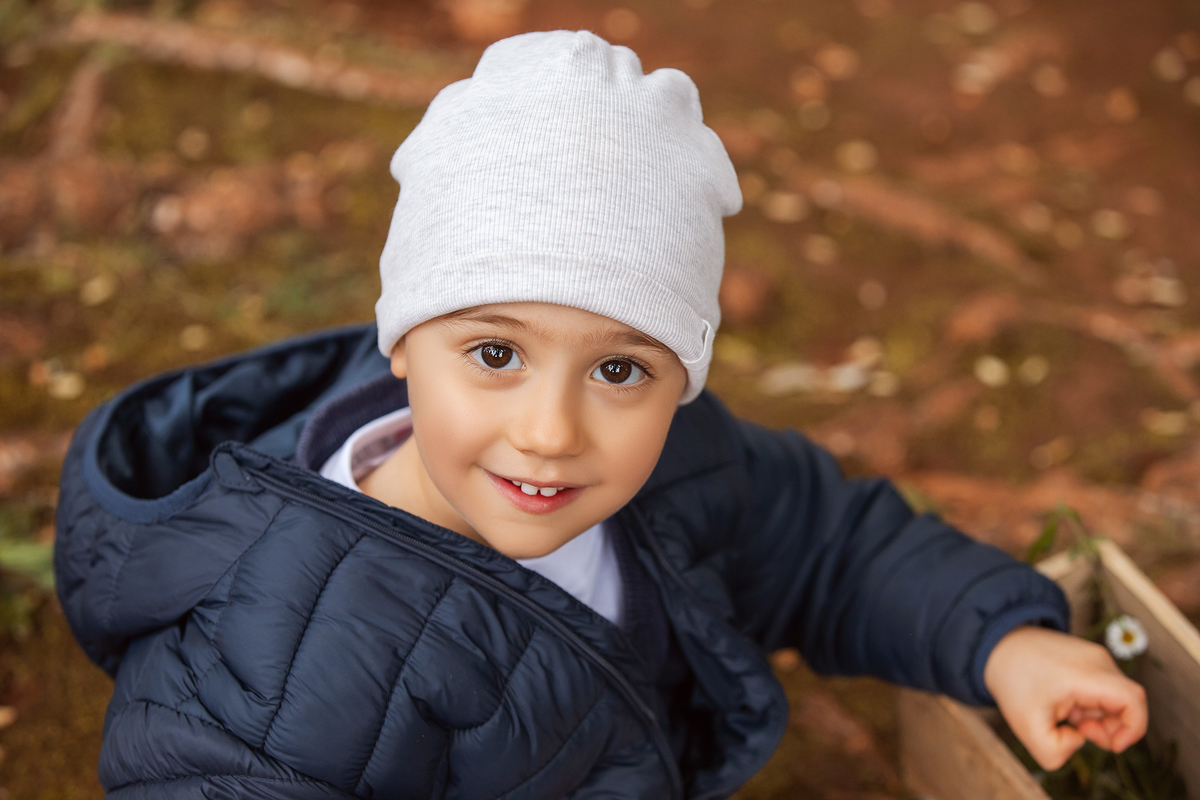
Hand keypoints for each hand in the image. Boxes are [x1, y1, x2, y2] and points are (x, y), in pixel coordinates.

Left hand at [983, 625, 1147, 769]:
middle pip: (1126, 704)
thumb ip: (1055, 752)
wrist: (997, 645)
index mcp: (1086, 674)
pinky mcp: (1089, 659)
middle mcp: (1098, 660)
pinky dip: (1089, 705)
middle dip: (1109, 729)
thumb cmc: (1013, 682)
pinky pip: (1103, 690)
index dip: (1133, 729)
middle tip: (1077, 730)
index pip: (1134, 699)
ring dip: (1096, 717)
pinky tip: (1065, 704)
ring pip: (1114, 699)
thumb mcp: (1026, 728)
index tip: (1111, 746)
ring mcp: (1095, 657)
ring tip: (1065, 714)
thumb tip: (1080, 740)